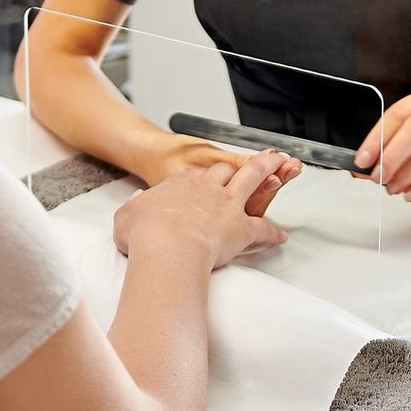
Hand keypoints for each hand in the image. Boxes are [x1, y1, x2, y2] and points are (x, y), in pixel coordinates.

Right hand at [113, 150, 301, 268]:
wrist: (167, 248)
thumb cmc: (144, 234)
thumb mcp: (127, 215)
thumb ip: (134, 206)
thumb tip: (138, 202)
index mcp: (180, 183)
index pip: (196, 174)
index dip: (203, 176)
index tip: (207, 177)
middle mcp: (207, 188)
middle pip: (228, 169)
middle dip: (241, 164)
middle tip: (255, 161)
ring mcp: (227, 205)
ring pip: (254, 180)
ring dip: (270, 174)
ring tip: (283, 170)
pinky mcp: (241, 228)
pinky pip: (262, 228)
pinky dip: (273, 233)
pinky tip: (280, 236)